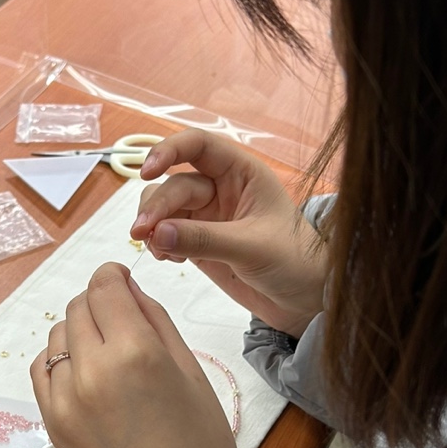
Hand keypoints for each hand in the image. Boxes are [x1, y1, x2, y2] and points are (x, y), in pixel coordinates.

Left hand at [31, 262, 243, 447]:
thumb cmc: (200, 443)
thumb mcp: (191, 370)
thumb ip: (155, 319)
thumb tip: (127, 287)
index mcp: (136, 353)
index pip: (105, 287)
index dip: (113, 276)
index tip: (121, 280)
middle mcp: (92, 371)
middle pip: (78, 307)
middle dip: (98, 303)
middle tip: (121, 320)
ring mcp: (65, 400)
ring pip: (58, 335)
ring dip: (79, 331)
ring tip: (107, 352)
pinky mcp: (53, 423)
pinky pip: (42, 369)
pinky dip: (59, 360)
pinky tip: (85, 372)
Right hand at [132, 129, 328, 337]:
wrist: (305, 301)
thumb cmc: (295, 263)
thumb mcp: (252, 248)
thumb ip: (204, 239)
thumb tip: (157, 233)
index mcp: (243, 173)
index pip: (198, 146)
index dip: (168, 151)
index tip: (147, 172)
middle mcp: (222, 188)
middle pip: (175, 184)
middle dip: (156, 207)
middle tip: (141, 234)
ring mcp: (208, 216)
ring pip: (165, 209)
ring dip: (152, 226)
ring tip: (155, 251)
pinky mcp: (199, 243)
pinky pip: (167, 234)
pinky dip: (159, 244)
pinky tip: (168, 259)